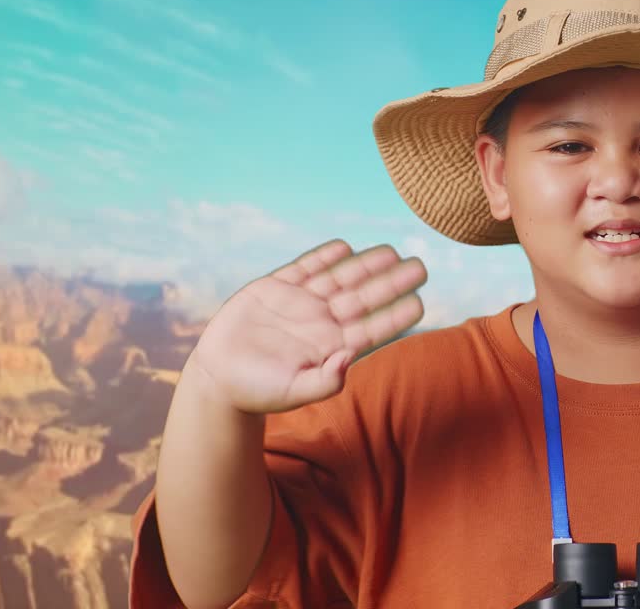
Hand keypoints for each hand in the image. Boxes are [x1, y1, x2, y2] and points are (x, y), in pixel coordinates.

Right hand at [184, 239, 426, 413]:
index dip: (396, 315)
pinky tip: (345, 247)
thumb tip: (348, 359)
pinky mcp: (274, 288)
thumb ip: (324, 382)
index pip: (373, 328)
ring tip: (392, 251)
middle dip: (392, 281)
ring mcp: (300, 302)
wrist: (218, 379)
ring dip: (365, 264)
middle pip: (364, 297)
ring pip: (340, 278)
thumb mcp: (293, 392)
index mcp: (332, 346)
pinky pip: (304, 267)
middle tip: (421, 266)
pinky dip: (323, 256)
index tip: (421, 302)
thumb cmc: (259, 392)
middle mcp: (322, 321)